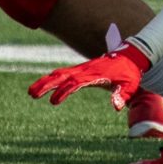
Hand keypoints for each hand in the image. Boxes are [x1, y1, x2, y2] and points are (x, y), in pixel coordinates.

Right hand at [27, 43, 151, 108]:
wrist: (131, 56)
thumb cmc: (130, 74)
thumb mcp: (130, 85)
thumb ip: (122, 95)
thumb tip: (116, 107)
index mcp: (96, 74)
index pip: (77, 82)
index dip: (65, 91)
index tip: (54, 100)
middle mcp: (86, 70)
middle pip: (62, 76)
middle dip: (47, 84)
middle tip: (31, 93)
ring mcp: (82, 69)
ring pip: (60, 74)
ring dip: (45, 81)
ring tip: (31, 92)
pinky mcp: (82, 70)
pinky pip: (64, 73)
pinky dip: (52, 78)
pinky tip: (44, 84)